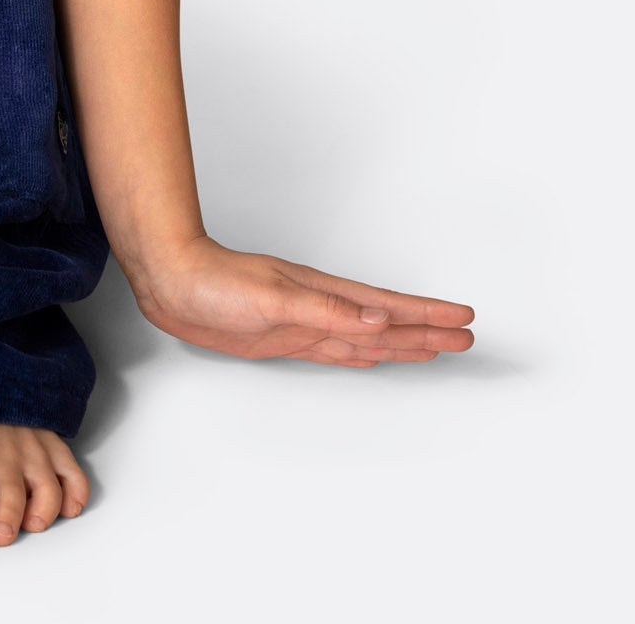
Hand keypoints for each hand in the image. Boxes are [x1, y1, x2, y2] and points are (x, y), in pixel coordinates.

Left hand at [125, 235, 475, 367]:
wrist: (169, 280)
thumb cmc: (211, 280)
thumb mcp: (271, 296)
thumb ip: (324, 311)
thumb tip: (376, 321)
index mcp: (322, 295)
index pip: (387, 308)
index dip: (425, 316)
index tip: (463, 320)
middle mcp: (318, 308)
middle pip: (384, 324)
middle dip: (425, 332)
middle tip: (465, 339)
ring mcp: (301, 323)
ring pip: (364, 338)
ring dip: (400, 343)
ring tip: (433, 347)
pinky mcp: (281, 337)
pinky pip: (334, 348)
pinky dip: (359, 354)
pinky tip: (371, 354)